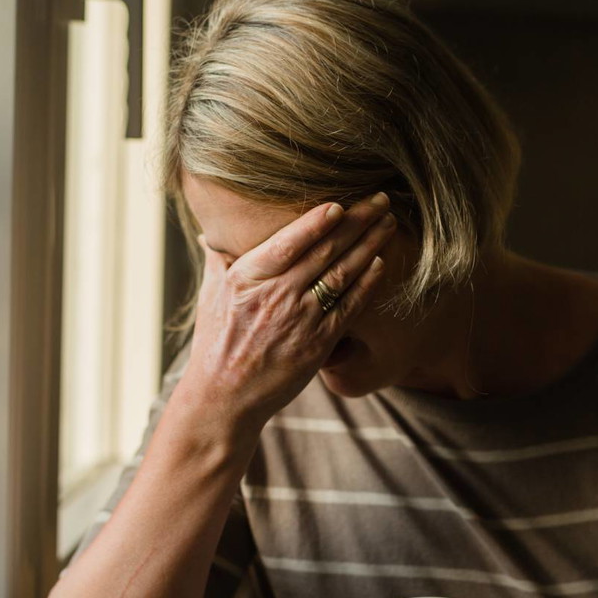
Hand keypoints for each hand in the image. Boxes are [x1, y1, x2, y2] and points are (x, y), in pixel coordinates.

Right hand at [182, 192, 396, 427]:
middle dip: (357, 222)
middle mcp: (276, 296)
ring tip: (388, 223)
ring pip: (342, 274)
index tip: (340, 204)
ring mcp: (299, 320)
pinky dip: (366, 284)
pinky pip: (348, 307)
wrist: (225, 397)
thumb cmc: (215, 344)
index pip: (288, 243)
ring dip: (369, 245)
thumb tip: (209, 231)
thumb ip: (217, 259)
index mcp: (247, 278)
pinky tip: (379, 264)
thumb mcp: (210, 296)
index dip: (317, 223)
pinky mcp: (318, 343)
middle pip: (325, 251)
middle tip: (380, 199)